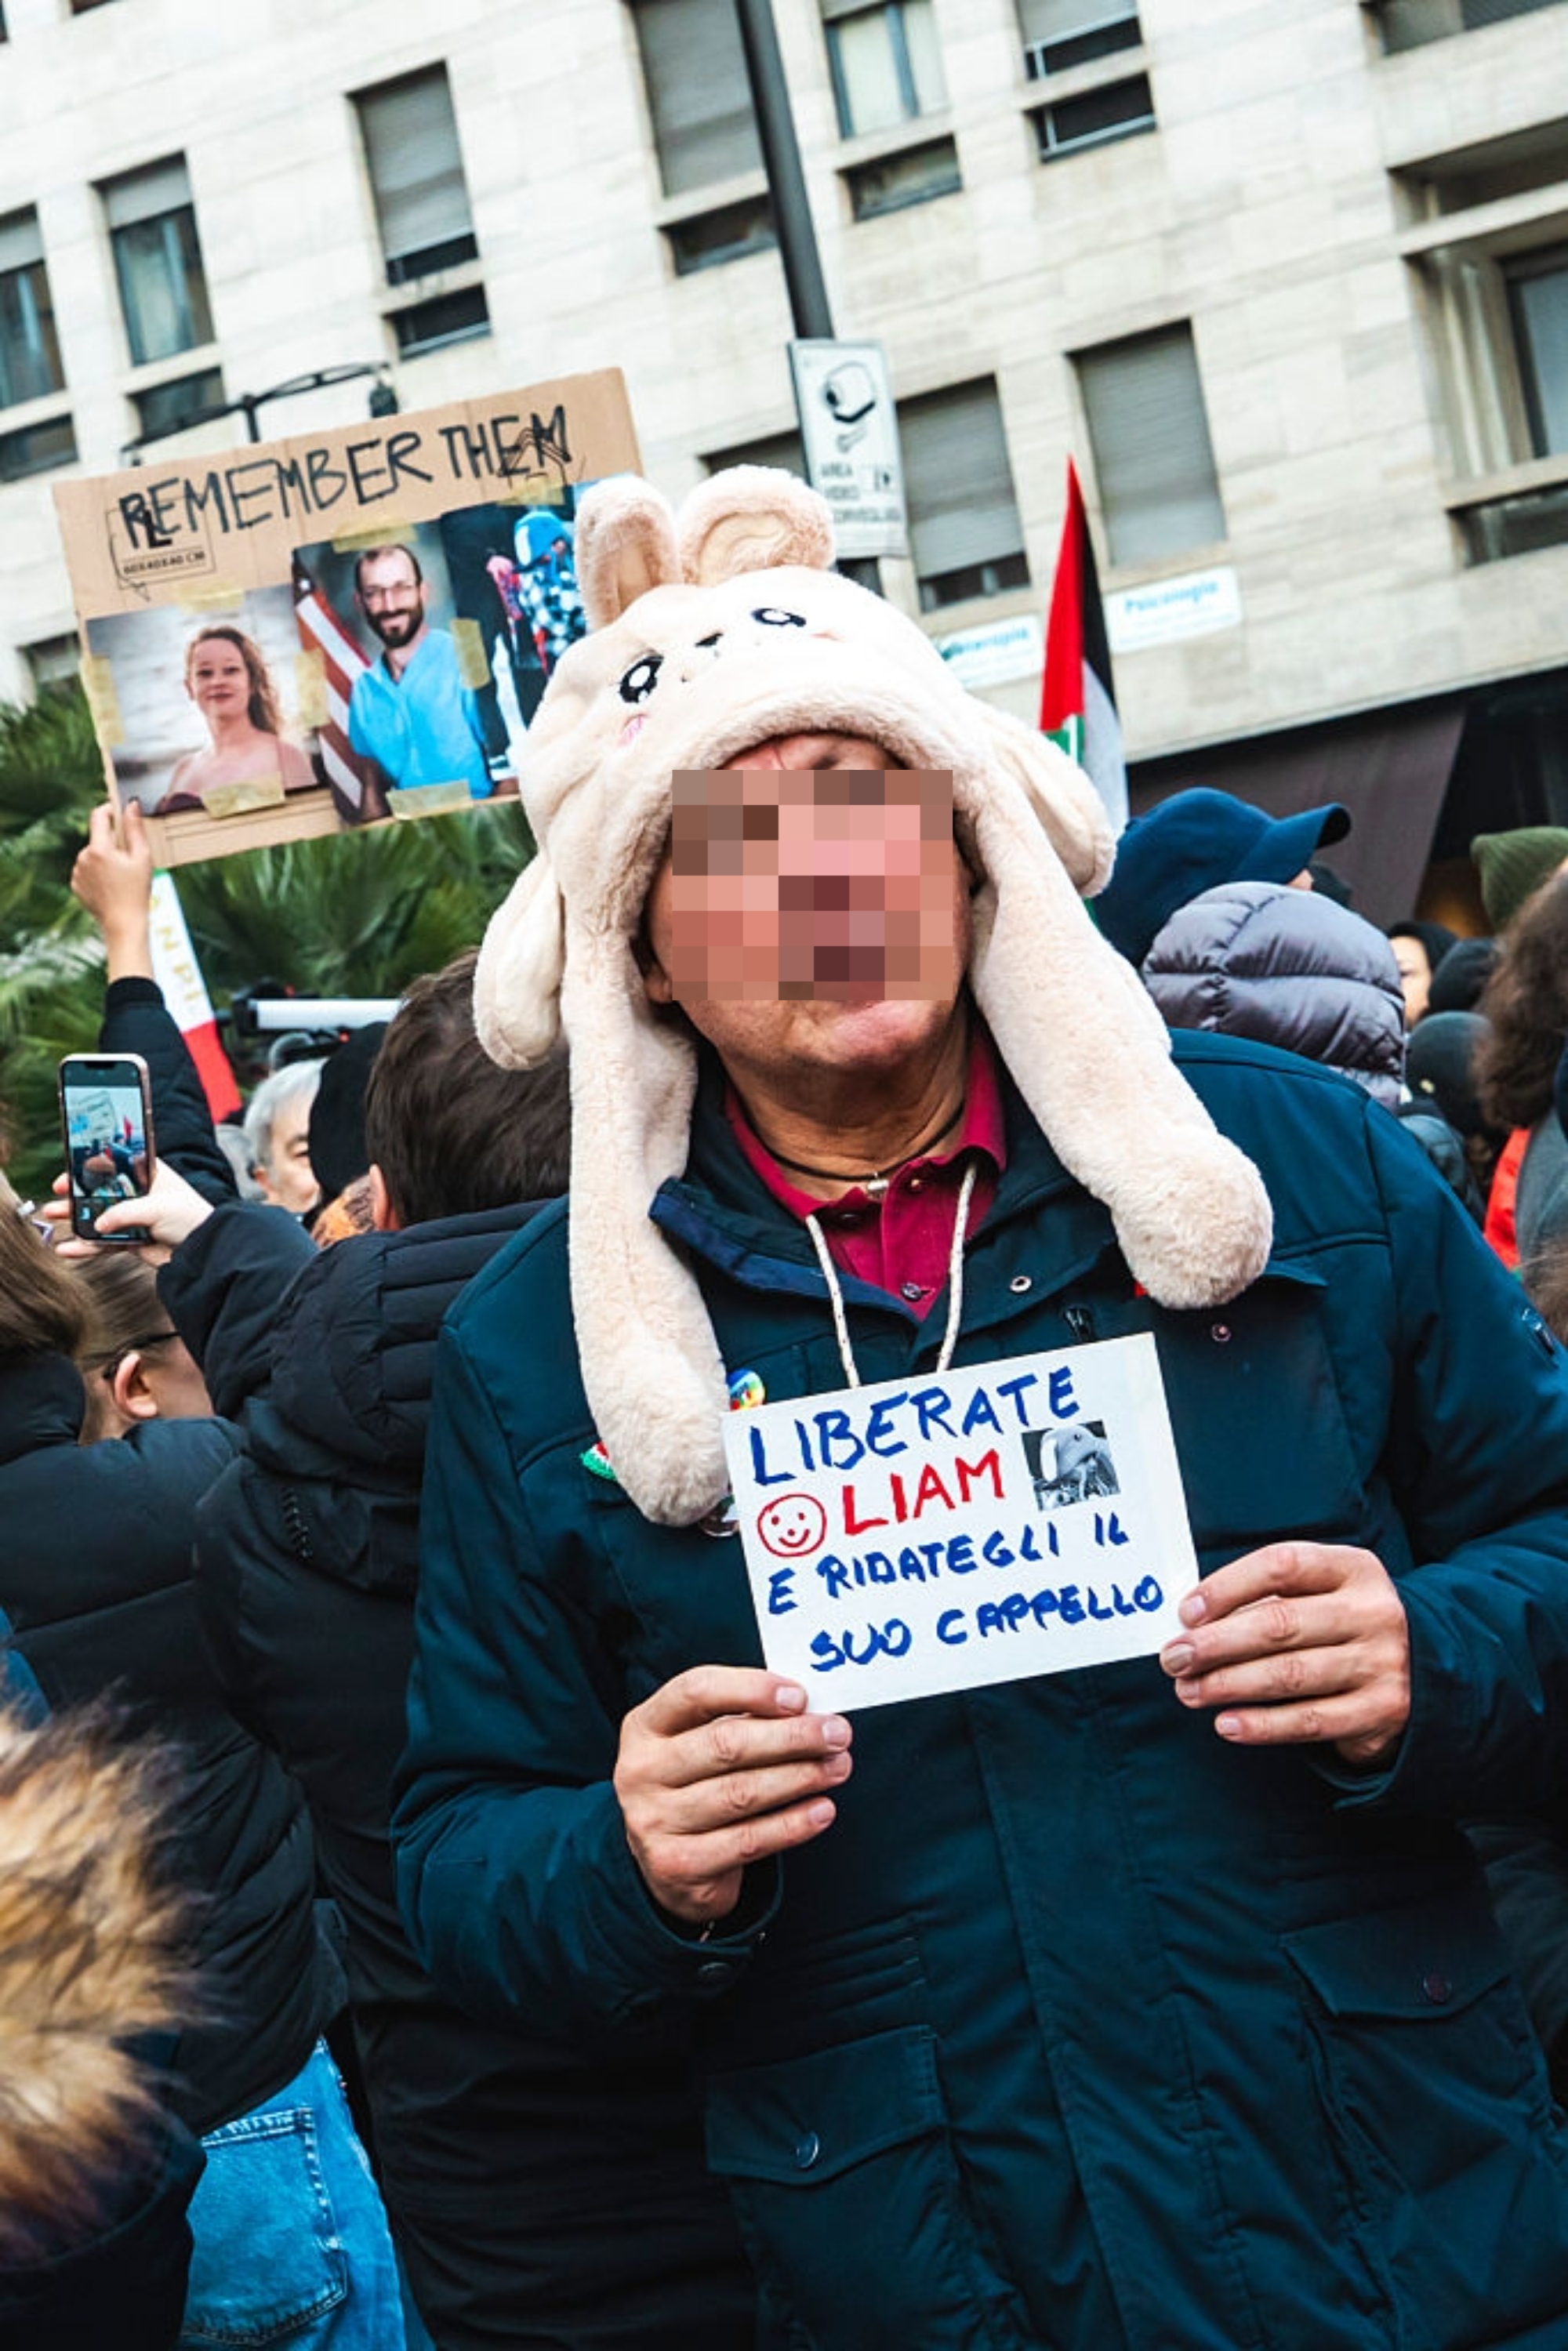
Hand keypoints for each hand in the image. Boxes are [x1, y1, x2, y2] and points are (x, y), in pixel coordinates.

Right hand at [43, 1160, 212, 1260]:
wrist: (204, 1252)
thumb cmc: (190, 1219)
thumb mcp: (156, 1208)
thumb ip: (123, 1213)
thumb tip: (98, 1224)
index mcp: (149, 1175)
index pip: (117, 1164)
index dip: (94, 1164)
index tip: (73, 1167)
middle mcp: (139, 1194)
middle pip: (101, 1190)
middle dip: (77, 1192)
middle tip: (58, 1193)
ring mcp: (134, 1217)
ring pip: (97, 1216)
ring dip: (75, 1217)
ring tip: (53, 1216)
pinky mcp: (131, 1240)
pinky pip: (103, 1242)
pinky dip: (85, 1246)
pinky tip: (69, 1248)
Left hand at [71, 800, 153, 978]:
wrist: (123, 924)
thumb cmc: (137, 892)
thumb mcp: (142, 858)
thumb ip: (135, 828)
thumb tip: (132, 805)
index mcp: (99, 849)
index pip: (99, 816)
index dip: (110, 809)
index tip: (119, 812)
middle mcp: (83, 857)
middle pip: (98, 838)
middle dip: (112, 842)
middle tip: (130, 858)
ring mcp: (77, 872)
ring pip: (92, 855)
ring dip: (105, 858)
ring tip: (121, 877)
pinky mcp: (75, 885)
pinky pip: (87, 870)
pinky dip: (98, 873)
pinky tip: (111, 886)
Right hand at [614, 1667, 851, 1926]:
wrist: (666, 1863)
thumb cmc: (695, 1783)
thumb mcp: (697, 1740)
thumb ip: (741, 1718)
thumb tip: (809, 1709)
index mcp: (645, 1725)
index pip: (696, 1691)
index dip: (750, 1689)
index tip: (800, 1697)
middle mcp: (641, 1770)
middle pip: (725, 1744)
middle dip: (792, 1737)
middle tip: (838, 1734)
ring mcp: (654, 1820)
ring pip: (741, 1793)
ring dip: (800, 1777)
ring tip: (838, 1767)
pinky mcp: (678, 1864)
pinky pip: (748, 1841)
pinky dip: (792, 1824)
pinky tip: (823, 1810)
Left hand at [1160, 1541, 1410, 1768]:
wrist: (1423, 1671)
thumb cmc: (1342, 1625)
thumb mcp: (1322, 1593)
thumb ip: (1268, 1599)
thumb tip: (1195, 1623)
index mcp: (1354, 1568)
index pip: (1282, 1565)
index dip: (1228, 1587)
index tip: (1187, 1613)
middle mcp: (1373, 1612)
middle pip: (1280, 1624)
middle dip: (1217, 1644)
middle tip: (1175, 1659)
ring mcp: (1382, 1662)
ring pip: (1290, 1674)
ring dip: (1229, 1685)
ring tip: (1189, 1691)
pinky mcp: (1382, 1710)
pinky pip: (1309, 1720)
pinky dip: (1262, 1725)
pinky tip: (1226, 1723)